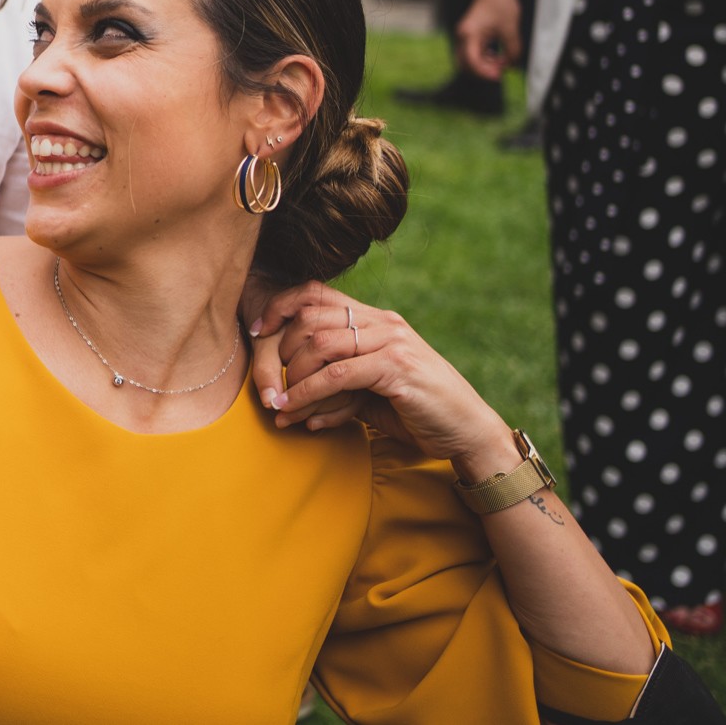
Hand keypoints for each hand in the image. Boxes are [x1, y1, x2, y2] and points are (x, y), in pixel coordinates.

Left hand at [252, 282, 511, 468]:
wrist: (468, 431)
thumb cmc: (417, 412)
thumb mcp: (370, 390)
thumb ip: (337, 381)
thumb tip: (291, 396)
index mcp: (377, 319)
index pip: (317, 293)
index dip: (281, 306)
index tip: (257, 330)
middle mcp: (383, 323)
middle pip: (311, 316)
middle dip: (281, 349)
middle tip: (268, 380)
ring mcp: (391, 342)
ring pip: (321, 344)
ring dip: (292, 377)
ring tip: (279, 404)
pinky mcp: (396, 367)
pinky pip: (338, 375)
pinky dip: (309, 394)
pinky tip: (295, 412)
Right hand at [455, 0, 521, 80]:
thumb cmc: (500, 5)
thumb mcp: (511, 30)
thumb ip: (512, 50)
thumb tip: (511, 65)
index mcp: (470, 35)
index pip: (472, 61)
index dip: (484, 72)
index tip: (497, 76)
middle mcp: (463, 37)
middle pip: (465, 64)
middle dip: (482, 71)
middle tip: (499, 72)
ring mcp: (466, 36)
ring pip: (470, 60)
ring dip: (485, 65)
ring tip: (502, 63)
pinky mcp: (471, 36)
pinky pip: (474, 53)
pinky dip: (485, 58)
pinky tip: (498, 57)